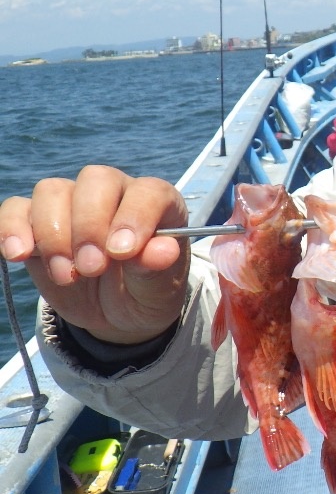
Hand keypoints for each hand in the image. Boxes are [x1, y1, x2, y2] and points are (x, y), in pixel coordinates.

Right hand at [0, 165, 190, 344]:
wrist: (119, 313)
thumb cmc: (148, 291)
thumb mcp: (160, 287)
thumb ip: (158, 266)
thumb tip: (163, 251)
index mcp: (156, 203)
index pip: (147, 192)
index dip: (133, 217)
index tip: (122, 253)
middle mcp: (114, 193)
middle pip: (94, 181)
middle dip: (89, 226)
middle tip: (92, 268)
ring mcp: (73, 204)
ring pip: (51, 191)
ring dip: (53, 234)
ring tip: (65, 275)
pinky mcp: (36, 223)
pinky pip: (15, 209)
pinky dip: (11, 229)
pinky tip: (18, 255)